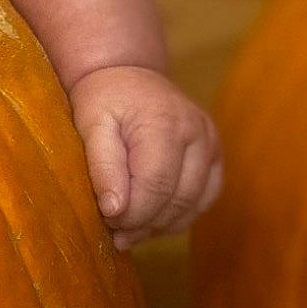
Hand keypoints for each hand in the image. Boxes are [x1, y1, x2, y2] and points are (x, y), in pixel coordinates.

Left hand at [68, 64, 223, 250]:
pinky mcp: (215, 157)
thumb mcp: (91, 125)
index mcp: (166, 123)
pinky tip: (151, 218)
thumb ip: (103, 166)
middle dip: (144, 223)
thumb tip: (114, 210)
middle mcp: (198, 134)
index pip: (156, 185)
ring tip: (129, 229)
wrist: (128, 74)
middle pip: (177, 199)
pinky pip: (203, 199)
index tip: (107, 221)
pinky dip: (178, 215)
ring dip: (160, 224)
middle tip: (115, 232)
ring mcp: (212, 146)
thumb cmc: (104, 99)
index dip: (132, 213)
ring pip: (193, 205)